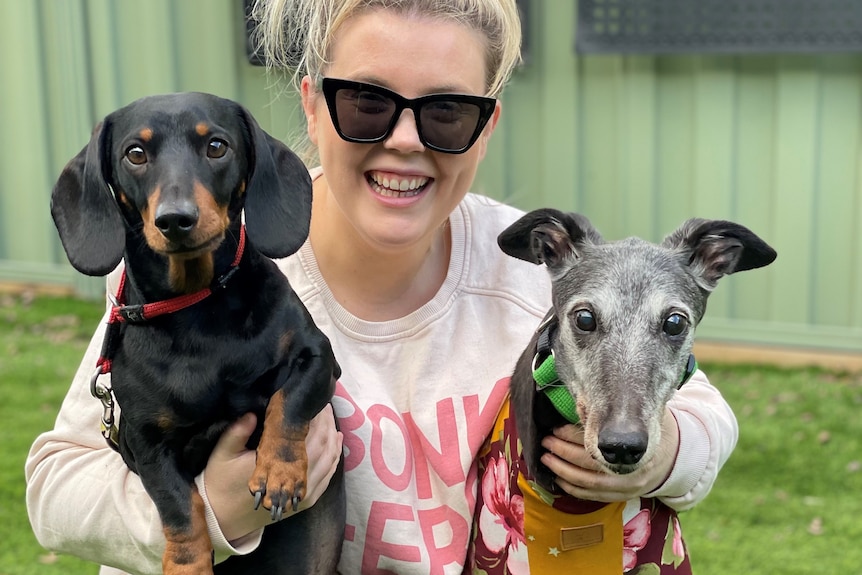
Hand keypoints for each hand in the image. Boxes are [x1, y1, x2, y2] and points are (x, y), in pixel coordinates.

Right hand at [205, 405, 342, 541]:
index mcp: (276, 468)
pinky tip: (335, 443)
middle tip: (324, 405)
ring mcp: (303, 494)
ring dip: (333, 439)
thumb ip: (236, 433)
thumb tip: (251, 414)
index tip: (314, 402)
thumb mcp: (222, 454)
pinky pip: (328, 477)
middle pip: (323, 447)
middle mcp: (295, 483)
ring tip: (330, 419)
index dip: (315, 418)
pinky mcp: (306, 501)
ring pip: (330, 462)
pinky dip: (334, 458)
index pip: (306, 438)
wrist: (224, 519)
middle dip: (326, 424)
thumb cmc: (221, 482)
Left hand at [539, 407, 679, 501]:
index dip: (573, 435)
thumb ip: (617, 411)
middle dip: (562, 452)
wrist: (674, 458)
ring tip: (546, 458)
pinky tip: (558, 479)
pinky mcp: (622, 497)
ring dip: (562, 471)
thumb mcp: (642, 414)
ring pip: (588, 483)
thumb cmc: (652, 431)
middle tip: (546, 441)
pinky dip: (573, 489)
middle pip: (589, 463)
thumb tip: (582, 400)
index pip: (597, 442)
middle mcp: (632, 470)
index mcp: (636, 447)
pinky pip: (593, 497)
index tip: (556, 428)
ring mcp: (627, 487)